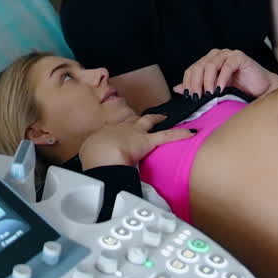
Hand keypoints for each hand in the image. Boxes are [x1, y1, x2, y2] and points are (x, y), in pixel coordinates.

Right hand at [77, 113, 195, 168]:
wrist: (102, 155)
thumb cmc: (93, 157)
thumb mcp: (87, 154)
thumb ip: (92, 155)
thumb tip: (92, 160)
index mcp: (105, 133)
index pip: (113, 129)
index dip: (118, 131)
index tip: (119, 132)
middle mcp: (120, 129)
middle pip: (130, 121)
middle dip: (136, 120)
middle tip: (140, 120)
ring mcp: (135, 133)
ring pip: (148, 121)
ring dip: (156, 119)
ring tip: (163, 117)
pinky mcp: (148, 141)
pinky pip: (167, 136)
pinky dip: (180, 134)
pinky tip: (190, 132)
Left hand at [174, 49, 277, 98]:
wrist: (261, 91)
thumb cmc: (238, 90)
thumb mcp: (213, 91)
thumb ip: (197, 88)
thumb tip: (177, 88)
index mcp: (207, 62)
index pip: (191, 70)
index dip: (187, 83)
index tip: (188, 97)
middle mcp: (216, 56)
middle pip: (198, 67)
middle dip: (195, 83)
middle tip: (197, 98)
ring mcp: (227, 54)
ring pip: (209, 65)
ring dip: (207, 81)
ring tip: (209, 95)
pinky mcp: (239, 57)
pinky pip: (226, 66)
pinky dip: (221, 78)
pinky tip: (220, 89)